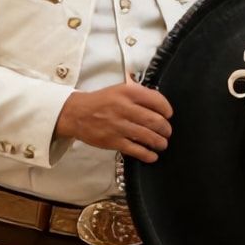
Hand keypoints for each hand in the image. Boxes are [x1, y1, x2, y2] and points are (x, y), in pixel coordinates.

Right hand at [55, 78, 172, 162]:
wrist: (75, 114)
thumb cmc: (100, 101)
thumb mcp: (118, 89)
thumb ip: (137, 93)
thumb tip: (158, 103)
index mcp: (127, 92)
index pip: (156, 100)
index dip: (166, 109)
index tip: (168, 115)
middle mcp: (124, 108)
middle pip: (154, 120)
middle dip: (166, 129)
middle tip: (167, 132)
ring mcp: (118, 126)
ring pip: (147, 136)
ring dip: (159, 142)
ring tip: (162, 144)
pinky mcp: (113, 141)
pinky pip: (135, 150)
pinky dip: (147, 154)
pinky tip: (152, 156)